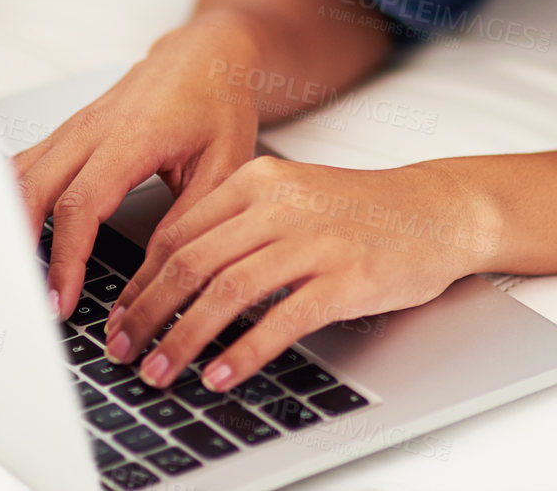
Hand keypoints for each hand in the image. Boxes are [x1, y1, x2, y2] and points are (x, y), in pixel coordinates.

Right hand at [12, 10, 263, 321]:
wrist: (207, 55)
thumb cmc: (218, 103)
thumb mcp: (224, 165)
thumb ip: (189, 218)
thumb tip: (156, 273)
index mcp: (133, 135)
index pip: (81, 204)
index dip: (67, 258)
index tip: (63, 299)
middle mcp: (93, 128)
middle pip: (34, 189)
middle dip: (25, 248)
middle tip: (32, 299)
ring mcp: (75, 126)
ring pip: (20, 175)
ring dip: (11, 224)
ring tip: (17, 274)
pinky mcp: (69, 131)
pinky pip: (27, 165)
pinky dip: (14, 201)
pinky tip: (16, 234)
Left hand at [98, 157, 501, 393]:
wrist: (437, 209)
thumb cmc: (360, 212)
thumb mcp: (291, 199)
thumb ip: (237, 227)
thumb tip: (170, 281)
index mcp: (258, 180)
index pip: (177, 234)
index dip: (139, 283)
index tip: (120, 318)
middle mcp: (281, 204)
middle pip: (191, 263)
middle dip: (148, 314)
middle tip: (123, 351)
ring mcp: (314, 239)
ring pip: (228, 292)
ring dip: (185, 339)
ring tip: (161, 371)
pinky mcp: (346, 276)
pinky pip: (282, 319)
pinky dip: (244, 352)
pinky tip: (222, 375)